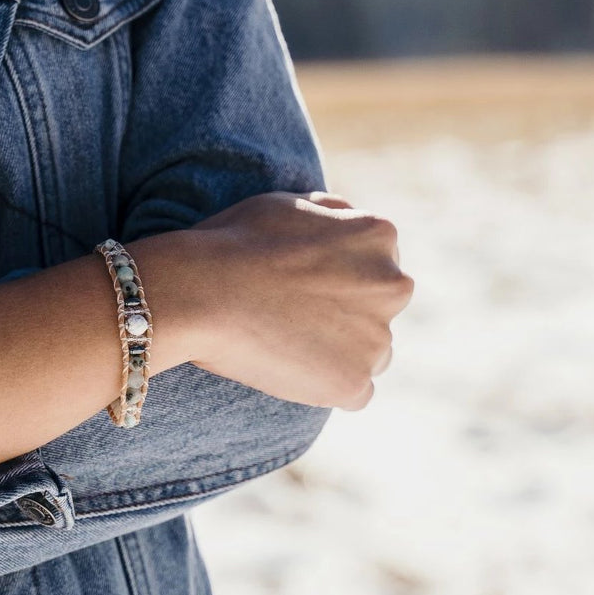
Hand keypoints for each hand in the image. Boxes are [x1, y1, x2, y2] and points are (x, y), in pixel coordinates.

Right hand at [185, 190, 413, 409]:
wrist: (201, 292)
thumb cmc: (232, 243)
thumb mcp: (287, 203)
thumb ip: (329, 212)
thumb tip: (347, 219)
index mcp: (379, 235)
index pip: (375, 264)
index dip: (335, 278)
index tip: (301, 287)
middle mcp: (392, 284)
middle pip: (378, 309)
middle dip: (346, 316)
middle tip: (293, 318)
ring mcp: (377, 338)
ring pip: (370, 353)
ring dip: (337, 352)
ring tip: (284, 343)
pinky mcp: (354, 382)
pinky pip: (353, 391)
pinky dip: (325, 386)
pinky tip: (287, 367)